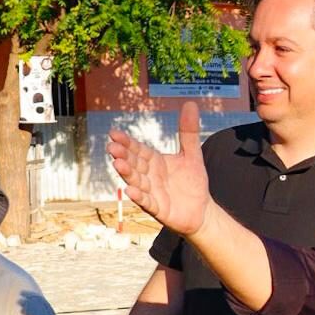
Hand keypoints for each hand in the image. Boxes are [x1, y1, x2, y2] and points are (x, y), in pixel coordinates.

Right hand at [108, 101, 212, 237]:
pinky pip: (147, 202)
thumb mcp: (192, 155)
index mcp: (154, 162)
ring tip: (118, 164)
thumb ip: (188, 132)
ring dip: (127, 174)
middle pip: (134, 164)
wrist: (202, 210)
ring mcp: (152, 193)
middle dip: (123, 156)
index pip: (138, 150)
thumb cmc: (193, 182)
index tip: (114, 133)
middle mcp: (149, 176)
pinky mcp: (158, 209)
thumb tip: (190, 103)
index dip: (127, 143)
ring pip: (136, 182)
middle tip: (112, 147)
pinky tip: (130, 191)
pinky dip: (139, 197)